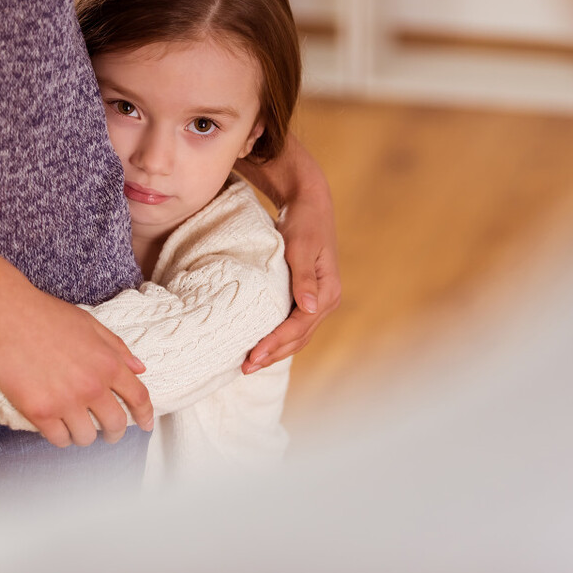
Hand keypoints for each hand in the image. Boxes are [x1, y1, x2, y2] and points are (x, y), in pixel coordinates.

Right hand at [0, 285, 152, 448]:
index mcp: (108, 364)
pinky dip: (61, 437)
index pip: (138, 397)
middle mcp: (91, 386)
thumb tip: (139, 368)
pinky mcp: (39, 411)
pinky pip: (58, 439)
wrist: (8, 315)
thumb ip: (117, 348)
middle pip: (115, 424)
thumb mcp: (91, 324)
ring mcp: (65, 401)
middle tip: (109, 435)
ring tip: (77, 428)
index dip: (145, 415)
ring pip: (86, 437)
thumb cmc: (48, 315)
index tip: (146, 425)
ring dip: (84, 435)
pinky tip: (58, 429)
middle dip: (115, 433)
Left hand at [243, 175, 341, 373]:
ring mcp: (316, 300)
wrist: (308, 204)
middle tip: (245, 368)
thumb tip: (308, 308)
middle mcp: (325, 301)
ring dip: (275, 350)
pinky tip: (261, 343)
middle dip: (273, 354)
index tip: (253, 356)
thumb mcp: (301, 247)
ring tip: (250, 363)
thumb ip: (304, 277)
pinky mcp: (305, 296)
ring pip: (297, 335)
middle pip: (299, 337)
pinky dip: (278, 337)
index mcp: (327, 292)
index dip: (276, 343)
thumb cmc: (303, 223)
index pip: (299, 327)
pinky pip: (293, 324)